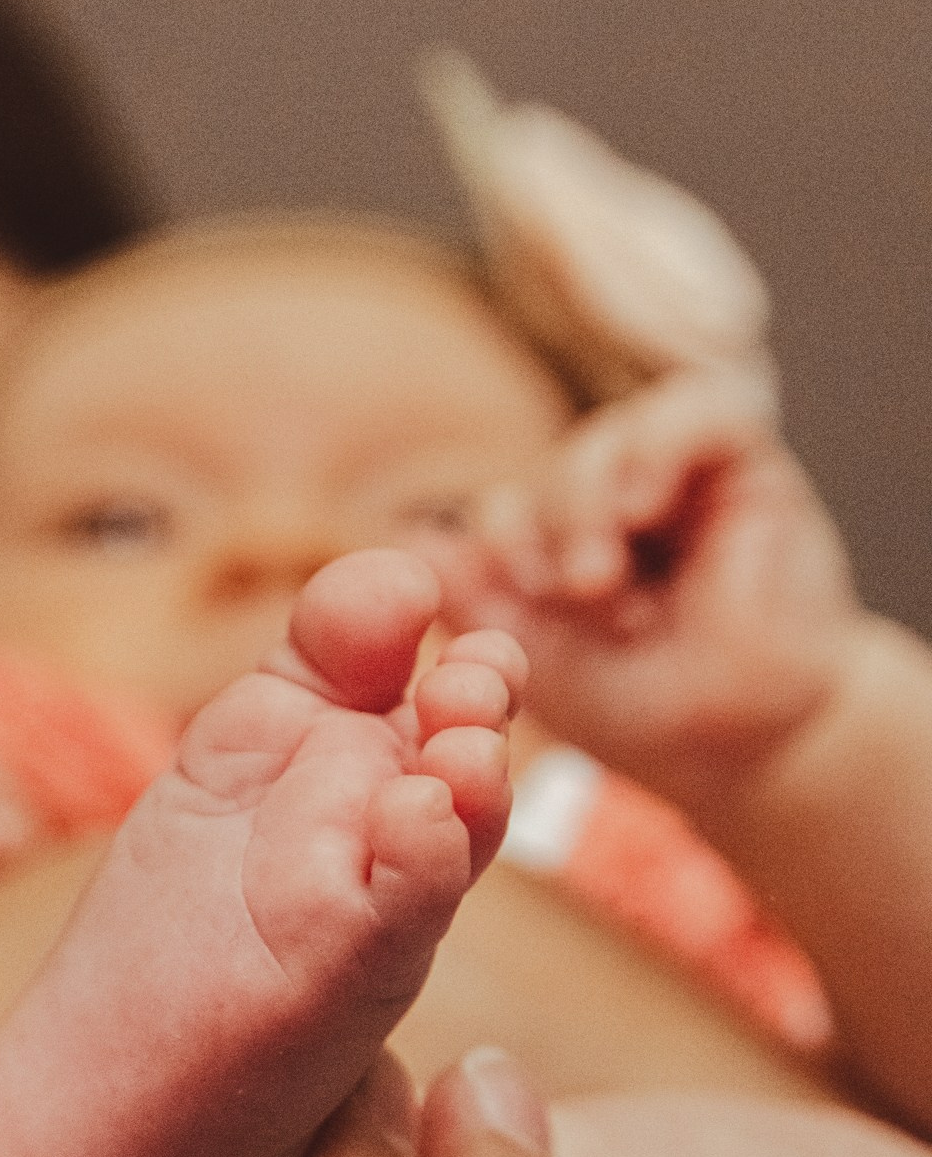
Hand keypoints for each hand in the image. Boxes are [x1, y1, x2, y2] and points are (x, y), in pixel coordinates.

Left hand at [433, 369, 865, 808]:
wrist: (741, 745)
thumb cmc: (640, 712)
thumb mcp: (536, 658)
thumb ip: (476, 596)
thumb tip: (412, 535)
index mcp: (558, 548)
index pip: (505, 509)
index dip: (501, 545)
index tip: (522, 601)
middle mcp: (613, 506)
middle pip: (550, 472)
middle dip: (547, 531)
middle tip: (574, 595)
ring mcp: (677, 480)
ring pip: (609, 438)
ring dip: (589, 501)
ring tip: (604, 577)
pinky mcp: (745, 464)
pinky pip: (698, 411)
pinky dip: (660, 446)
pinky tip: (644, 505)